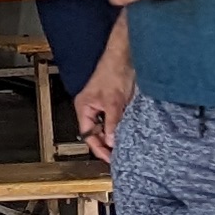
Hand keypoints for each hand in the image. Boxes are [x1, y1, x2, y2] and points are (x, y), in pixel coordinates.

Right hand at [73, 34, 131, 156]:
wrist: (125, 56)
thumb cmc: (113, 71)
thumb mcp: (113, 101)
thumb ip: (112, 122)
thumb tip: (112, 141)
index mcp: (84, 107)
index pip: (88, 135)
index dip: (98, 148)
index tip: (110, 158)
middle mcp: (91, 108)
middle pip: (97, 133)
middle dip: (107, 144)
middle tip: (120, 156)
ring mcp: (102, 106)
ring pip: (107, 127)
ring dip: (116, 135)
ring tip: (125, 147)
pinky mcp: (114, 103)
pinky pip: (116, 120)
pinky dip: (122, 126)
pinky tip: (129, 132)